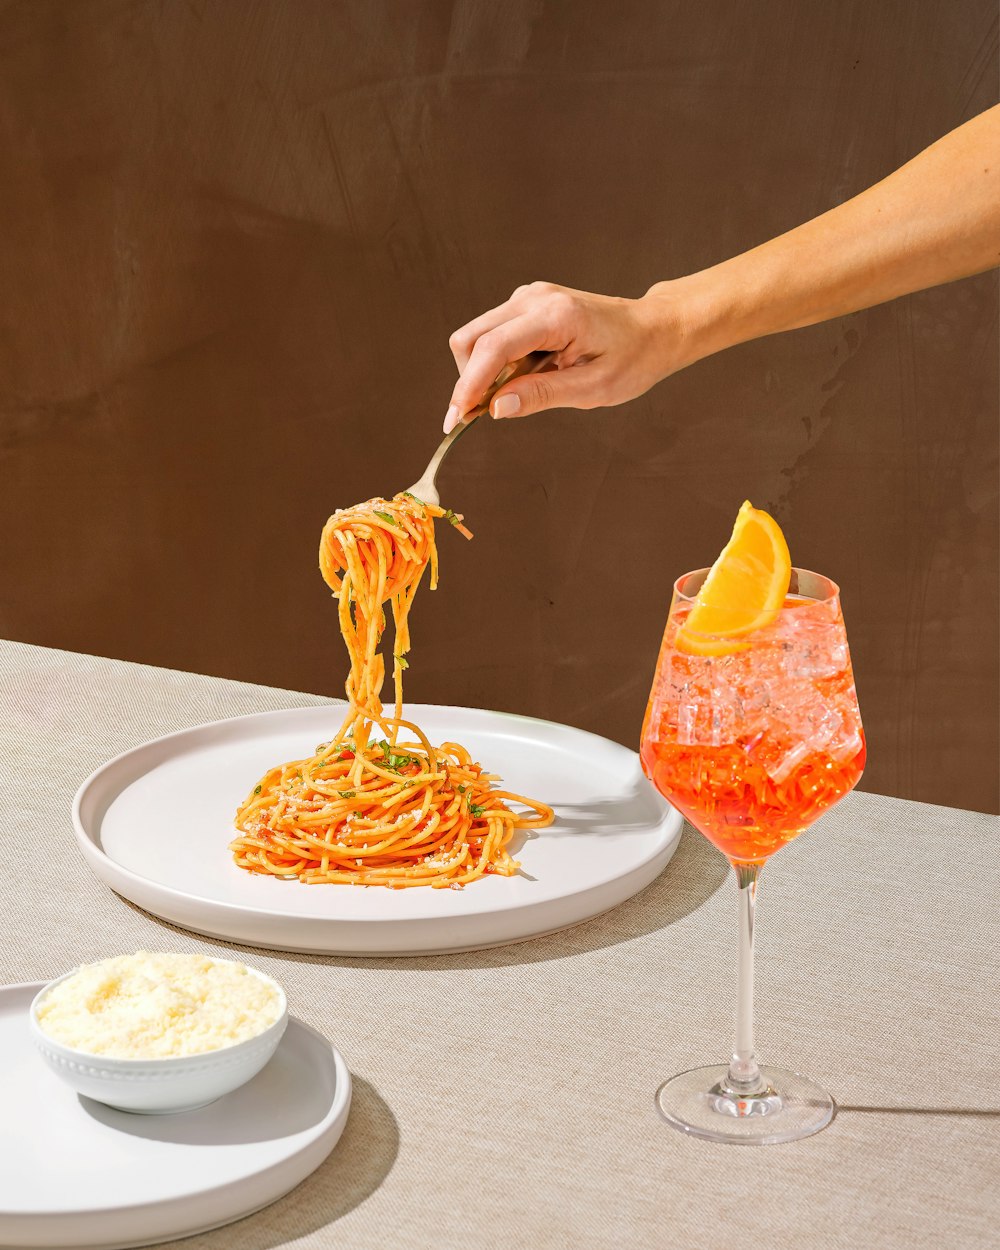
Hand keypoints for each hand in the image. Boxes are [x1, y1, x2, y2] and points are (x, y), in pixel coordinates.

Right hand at [443, 280, 700, 432]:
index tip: (456, 419)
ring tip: (508, 401)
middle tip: (476, 418)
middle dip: (467, 381)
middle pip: (471, 338)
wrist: (653, 329)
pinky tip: (519, 383)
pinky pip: (493, 336)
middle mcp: (534, 298)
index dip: (469, 385)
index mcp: (556, 316)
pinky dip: (494, 365)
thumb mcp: (593, 388)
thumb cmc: (633, 358)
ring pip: (476, 337)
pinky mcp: (526, 306)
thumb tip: (496, 409)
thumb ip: (542, 395)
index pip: (493, 348)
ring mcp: (528, 298)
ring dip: (481, 374)